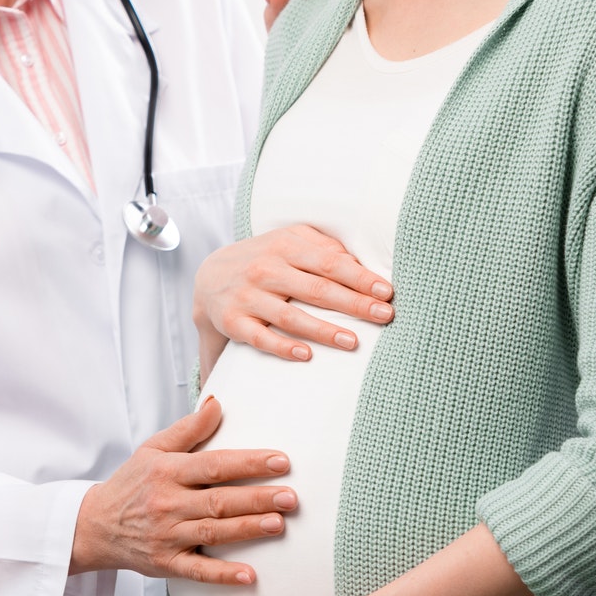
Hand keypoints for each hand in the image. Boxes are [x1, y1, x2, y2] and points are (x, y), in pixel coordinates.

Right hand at [69, 394, 297, 584]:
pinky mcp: (166, 564)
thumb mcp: (153, 449)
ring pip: (213, 533)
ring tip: (279, 524)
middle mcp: (168, 503)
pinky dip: (222, 575)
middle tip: (291, 496)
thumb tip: (218, 403)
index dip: (248, 463)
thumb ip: (188, 429)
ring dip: (247, 529)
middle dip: (257, 498)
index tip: (280, 461)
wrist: (94, 525)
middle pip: (219, 500)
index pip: (214, 465)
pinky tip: (249, 576)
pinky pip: (197, 571)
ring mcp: (167, 535)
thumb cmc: (131, 483)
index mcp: (168, 471)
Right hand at [193, 225, 392, 370]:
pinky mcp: (234, 321)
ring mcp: (249, 297)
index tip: (386, 292)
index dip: (360, 278)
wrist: (210, 277)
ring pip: (291, 316)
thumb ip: (323, 247)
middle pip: (317, 289)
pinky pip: (260, 338)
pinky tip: (305, 355)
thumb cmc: (264, 258)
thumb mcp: (290, 241)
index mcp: (286, 246)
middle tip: (385, 316)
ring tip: (353, 342)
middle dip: (354, 303)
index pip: (330, 263)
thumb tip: (359, 264)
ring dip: (324, 330)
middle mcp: (266, 270)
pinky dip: (282, 347)